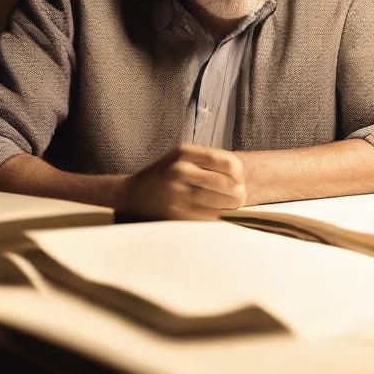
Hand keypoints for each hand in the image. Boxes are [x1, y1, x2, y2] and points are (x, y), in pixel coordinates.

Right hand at [118, 144, 246, 220]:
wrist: (133, 196)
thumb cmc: (165, 175)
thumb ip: (208, 162)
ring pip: (221, 205)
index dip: (239, 173)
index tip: (238, 179)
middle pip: (227, 185)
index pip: (227, 162)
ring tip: (227, 206)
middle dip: (239, 193)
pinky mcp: (176, 215)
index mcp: (184, 153)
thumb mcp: (182, 158)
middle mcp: (179, 171)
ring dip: (230, 208)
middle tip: (238, 196)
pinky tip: (214, 214)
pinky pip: (208, 219)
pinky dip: (217, 218)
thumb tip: (241, 179)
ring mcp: (177, 194)